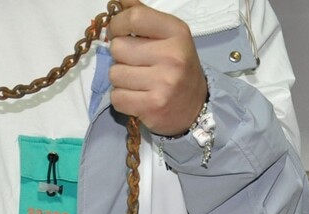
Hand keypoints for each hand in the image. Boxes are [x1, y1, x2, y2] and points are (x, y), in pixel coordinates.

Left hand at [108, 0, 206, 136]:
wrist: (194, 107)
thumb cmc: (177, 68)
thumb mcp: (169, 38)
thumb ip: (144, 18)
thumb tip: (119, 1)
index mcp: (176, 32)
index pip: (135, 18)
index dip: (117, 24)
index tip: (116, 32)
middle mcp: (171, 56)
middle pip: (119, 48)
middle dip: (119, 56)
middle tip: (133, 63)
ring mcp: (162, 83)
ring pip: (114, 74)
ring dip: (119, 79)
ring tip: (136, 81)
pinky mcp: (152, 106)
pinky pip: (117, 97)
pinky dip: (120, 97)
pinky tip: (135, 96)